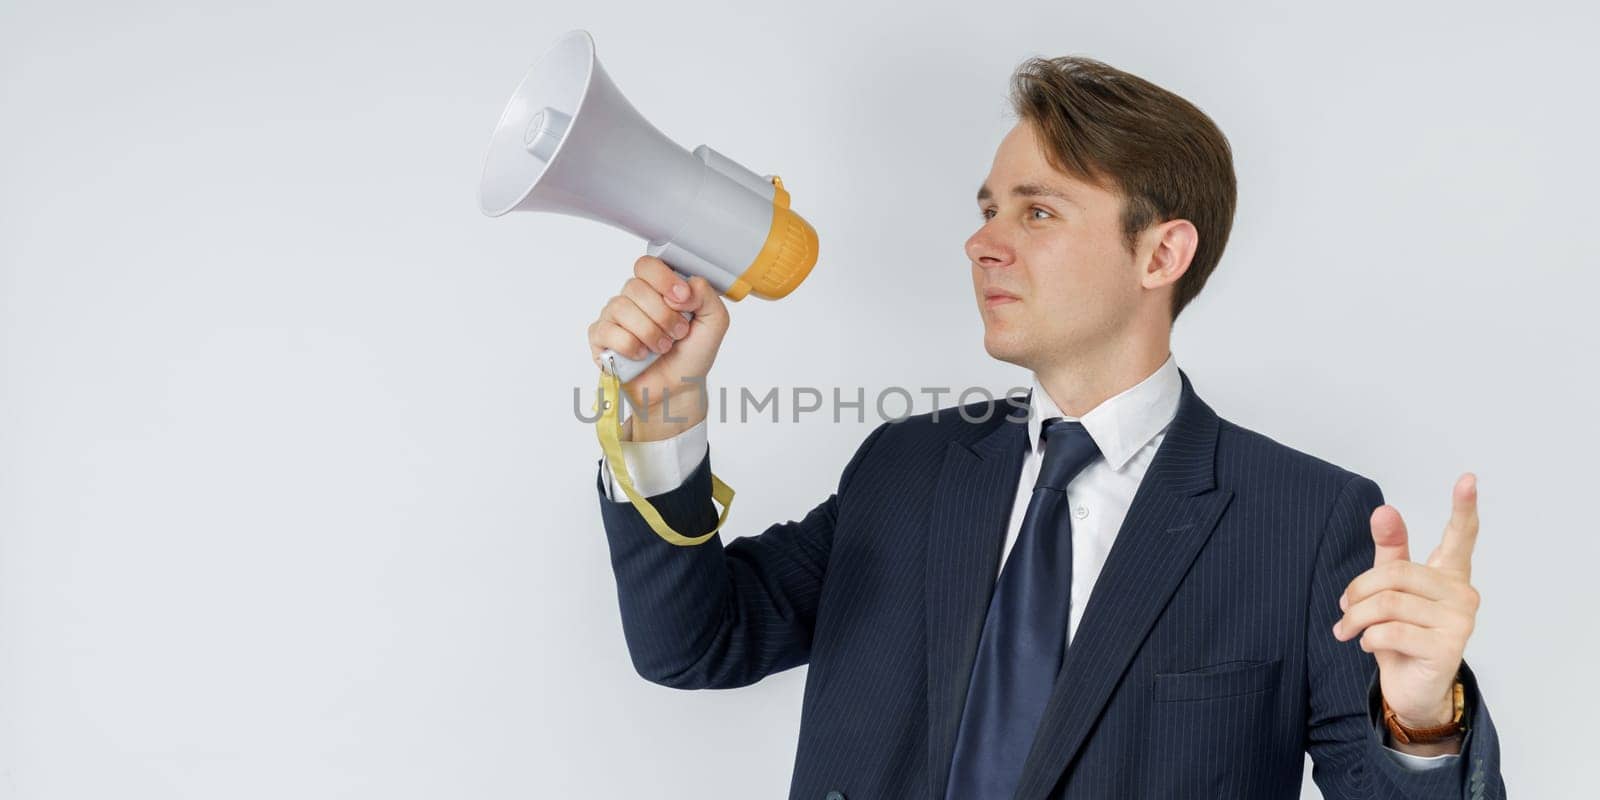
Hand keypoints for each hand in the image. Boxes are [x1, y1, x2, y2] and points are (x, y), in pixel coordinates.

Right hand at [586, 256, 728, 439]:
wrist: (679, 387)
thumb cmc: (692, 353)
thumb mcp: (714, 321)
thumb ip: (707, 295)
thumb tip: (687, 286)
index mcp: (657, 288)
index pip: (647, 265)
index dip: (664, 279)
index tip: (682, 299)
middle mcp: (632, 298)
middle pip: (636, 287)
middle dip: (663, 315)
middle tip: (678, 333)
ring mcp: (613, 317)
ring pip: (622, 308)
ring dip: (650, 332)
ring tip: (663, 348)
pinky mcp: (600, 338)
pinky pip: (608, 331)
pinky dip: (631, 346)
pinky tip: (642, 355)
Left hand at [1332, 473, 1480, 740]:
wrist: (1412, 689)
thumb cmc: (1401, 634)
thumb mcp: (1390, 590)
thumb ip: (1389, 551)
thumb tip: (1383, 509)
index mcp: (1449, 575)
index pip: (1461, 536)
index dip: (1464, 507)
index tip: (1468, 478)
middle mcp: (1462, 594)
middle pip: (1396, 573)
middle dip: (1358, 590)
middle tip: (1343, 608)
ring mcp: (1460, 622)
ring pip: (1389, 603)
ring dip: (1356, 617)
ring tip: (1347, 629)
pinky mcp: (1447, 649)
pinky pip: (1391, 631)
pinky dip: (1368, 637)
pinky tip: (1368, 644)